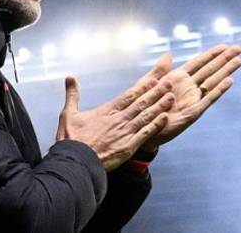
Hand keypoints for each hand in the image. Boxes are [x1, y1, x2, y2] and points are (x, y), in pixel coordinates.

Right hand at [55, 56, 175, 171]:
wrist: (75, 162)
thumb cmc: (71, 139)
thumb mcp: (68, 113)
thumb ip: (72, 94)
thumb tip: (69, 77)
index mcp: (107, 111)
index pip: (129, 95)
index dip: (143, 87)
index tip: (154, 78)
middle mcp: (119, 119)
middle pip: (141, 103)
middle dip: (156, 92)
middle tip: (169, 82)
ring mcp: (125, 133)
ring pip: (146, 116)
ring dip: (160, 105)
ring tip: (171, 96)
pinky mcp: (128, 146)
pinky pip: (145, 134)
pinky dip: (156, 125)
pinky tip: (165, 118)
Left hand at [140, 44, 240, 150]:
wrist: (141, 127)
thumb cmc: (143, 106)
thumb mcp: (147, 84)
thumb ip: (159, 70)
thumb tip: (169, 54)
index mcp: (176, 78)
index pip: (198, 63)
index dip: (211, 54)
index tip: (224, 45)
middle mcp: (187, 87)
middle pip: (209, 70)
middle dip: (223, 59)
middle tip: (239, 48)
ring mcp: (192, 99)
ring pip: (212, 82)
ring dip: (225, 71)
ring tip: (239, 61)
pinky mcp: (193, 112)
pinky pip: (208, 99)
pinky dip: (219, 90)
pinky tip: (229, 81)